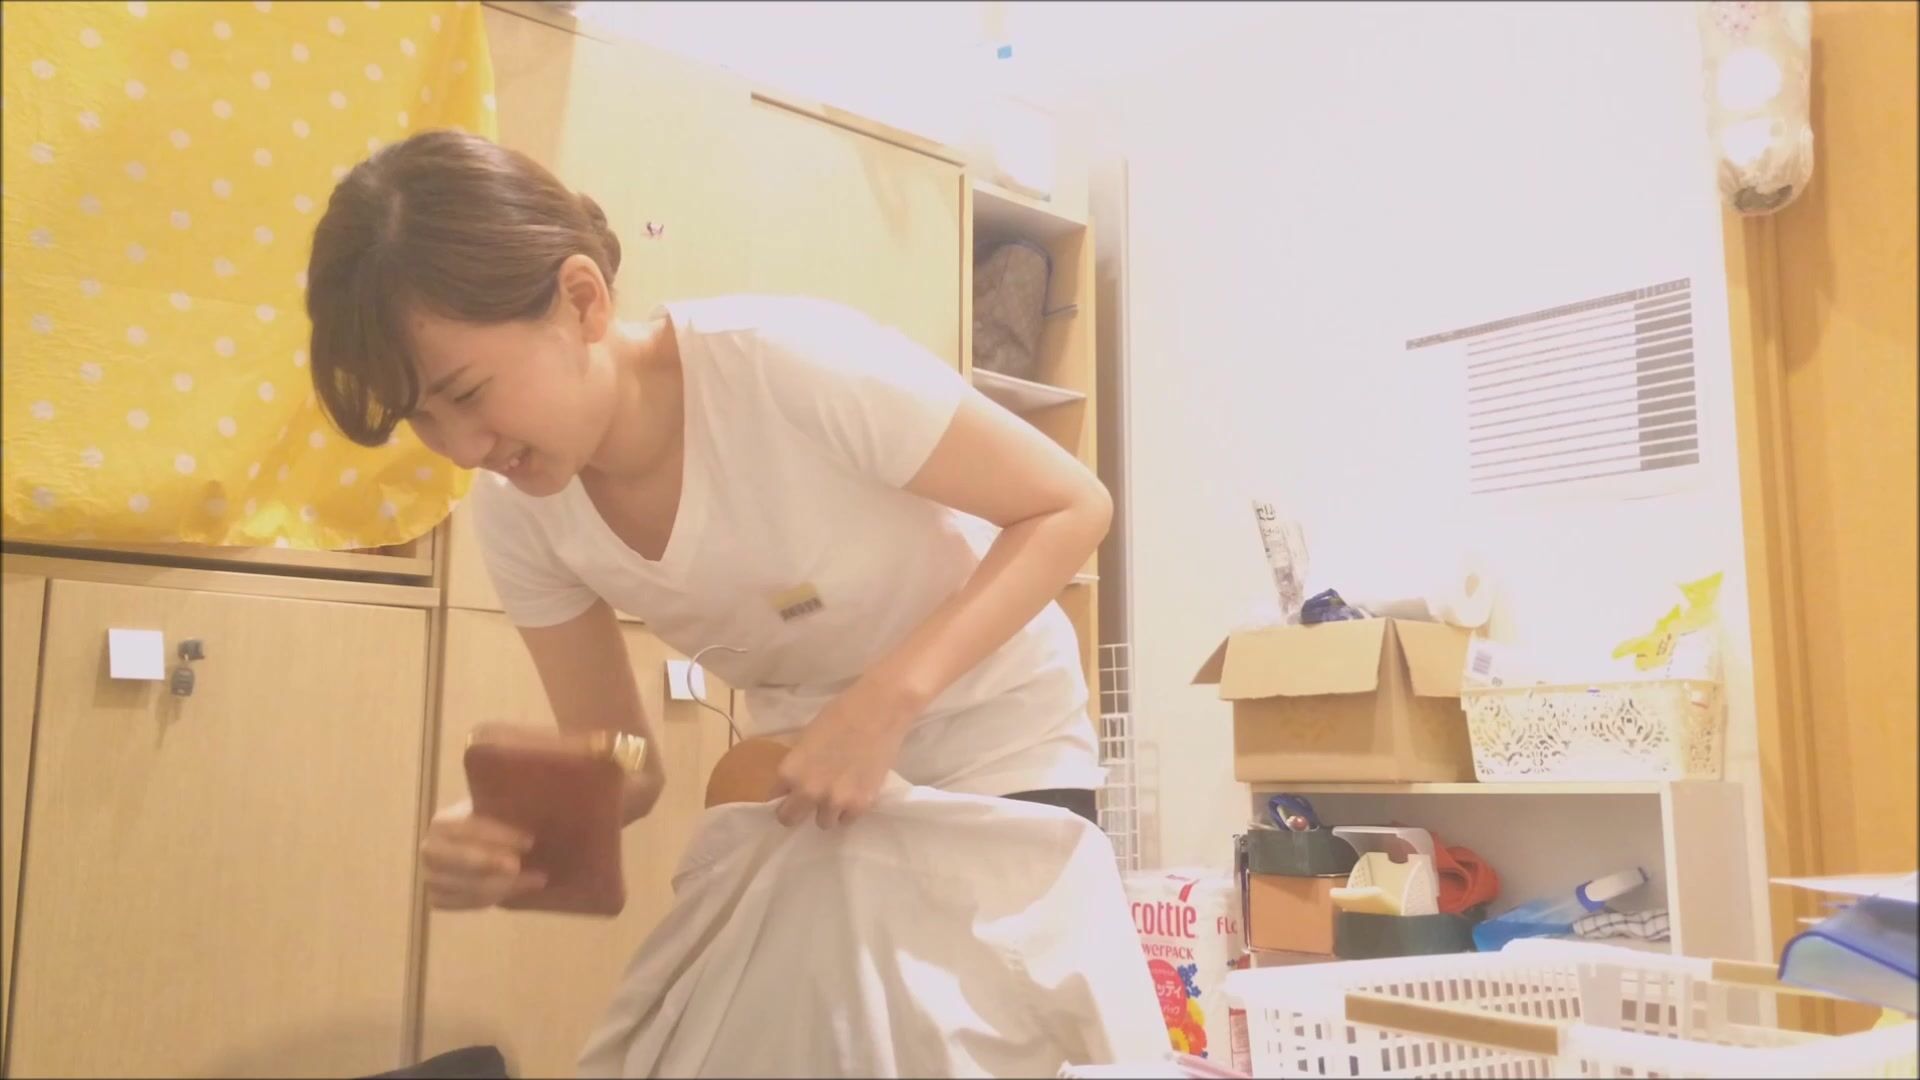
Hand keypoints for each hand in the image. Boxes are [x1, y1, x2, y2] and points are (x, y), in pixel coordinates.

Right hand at [420, 799, 547, 909]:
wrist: (479, 845)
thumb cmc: (494, 822)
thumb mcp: (497, 809)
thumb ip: (506, 810)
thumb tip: (530, 806)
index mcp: (441, 823)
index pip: (466, 828)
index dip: (498, 835)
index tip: (529, 841)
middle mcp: (429, 851)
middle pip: (459, 860)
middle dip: (491, 863)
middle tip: (520, 865)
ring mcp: (431, 878)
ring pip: (466, 886)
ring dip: (503, 885)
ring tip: (535, 879)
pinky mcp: (438, 899)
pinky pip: (466, 903)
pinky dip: (494, 898)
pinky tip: (518, 889)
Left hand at [774, 679, 915, 828]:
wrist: (880, 710)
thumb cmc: (840, 714)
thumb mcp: (805, 738)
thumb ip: (796, 765)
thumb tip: (789, 783)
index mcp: (790, 773)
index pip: (773, 798)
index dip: (783, 793)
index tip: (791, 792)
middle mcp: (809, 792)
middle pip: (790, 819)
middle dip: (798, 810)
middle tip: (809, 801)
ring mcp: (836, 801)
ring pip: (823, 822)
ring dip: (827, 810)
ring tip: (839, 791)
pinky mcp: (862, 805)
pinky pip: (848, 819)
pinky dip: (850, 808)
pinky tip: (856, 789)